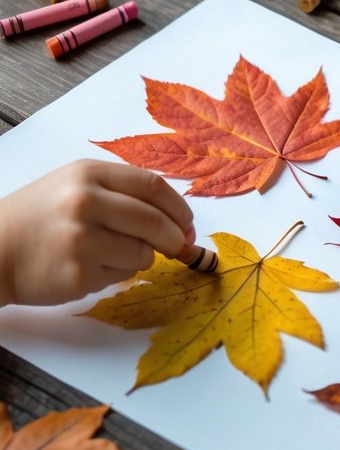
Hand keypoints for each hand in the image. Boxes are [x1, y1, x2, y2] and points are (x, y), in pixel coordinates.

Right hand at [0, 160, 194, 306]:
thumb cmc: (41, 217)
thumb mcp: (76, 185)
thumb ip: (122, 192)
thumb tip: (177, 218)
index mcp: (89, 174)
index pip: (152, 185)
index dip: (178, 206)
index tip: (188, 221)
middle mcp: (86, 202)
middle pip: (154, 220)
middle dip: (176, 237)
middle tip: (181, 245)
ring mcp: (81, 239)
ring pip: (143, 252)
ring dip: (143, 257)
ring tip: (116, 254)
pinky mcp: (78, 273)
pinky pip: (122, 275)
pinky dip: (119, 274)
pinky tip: (94, 267)